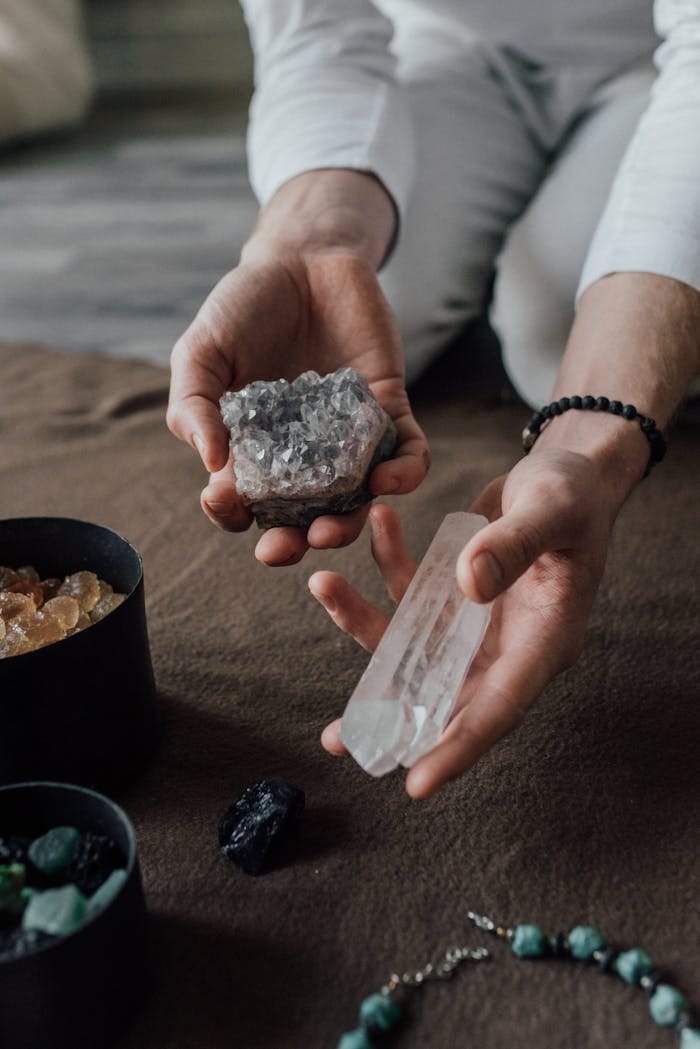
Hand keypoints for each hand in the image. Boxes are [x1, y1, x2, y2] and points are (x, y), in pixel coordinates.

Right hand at [167, 172, 428, 565]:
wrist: (303, 257)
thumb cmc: (244, 307)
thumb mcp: (201, 353)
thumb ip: (194, 405)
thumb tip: (210, 464)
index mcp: (254, 451)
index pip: (244, 503)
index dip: (231, 516)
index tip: (222, 504)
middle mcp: (303, 457)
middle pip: (301, 518)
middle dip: (291, 543)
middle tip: (282, 547)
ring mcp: (347, 439)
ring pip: (354, 502)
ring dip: (346, 525)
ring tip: (331, 529)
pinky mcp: (388, 413)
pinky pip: (406, 454)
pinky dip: (404, 473)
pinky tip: (388, 478)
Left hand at [310, 448, 618, 797]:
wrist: (569, 473)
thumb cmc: (576, 494)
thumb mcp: (554, 510)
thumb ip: (514, 545)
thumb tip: (467, 586)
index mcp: (545, 641)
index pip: (502, 706)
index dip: (460, 747)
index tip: (416, 783)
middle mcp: (504, 644)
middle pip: (443, 695)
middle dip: (389, 715)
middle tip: (336, 739)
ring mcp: (473, 623)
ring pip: (410, 644)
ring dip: (363, 619)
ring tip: (323, 584)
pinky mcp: (452, 594)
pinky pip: (408, 594)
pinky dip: (386, 565)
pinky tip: (379, 524)